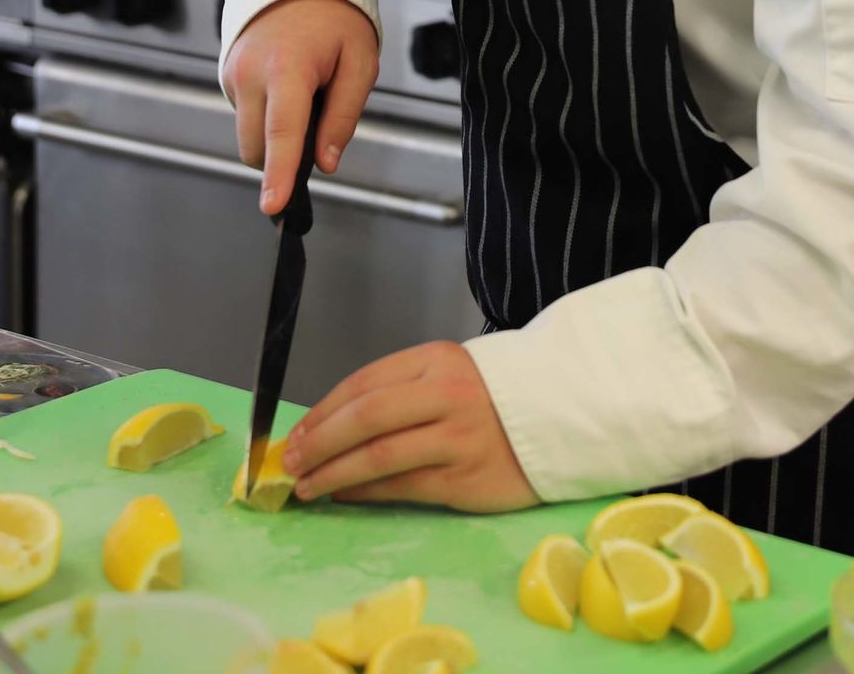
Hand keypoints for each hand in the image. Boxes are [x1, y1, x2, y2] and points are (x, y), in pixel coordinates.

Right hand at [224, 0, 379, 214]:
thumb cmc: (335, 18)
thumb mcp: (360, 63)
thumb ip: (343, 116)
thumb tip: (326, 162)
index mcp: (287, 68)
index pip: (282, 133)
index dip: (279, 174)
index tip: (273, 205)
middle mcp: (250, 73)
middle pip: (258, 146)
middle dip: (284, 156)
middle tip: (318, 128)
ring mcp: (233, 73)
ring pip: (248, 135)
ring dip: (273, 136)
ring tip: (304, 99)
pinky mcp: (226, 74)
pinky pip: (245, 114)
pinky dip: (265, 116)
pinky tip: (287, 90)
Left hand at [282, 342, 536, 512]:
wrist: (563, 419)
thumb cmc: (493, 398)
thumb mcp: (448, 375)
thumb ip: (399, 393)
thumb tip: (331, 427)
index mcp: (435, 360)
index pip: (363, 383)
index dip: (323, 411)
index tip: (297, 433)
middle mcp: (445, 394)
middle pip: (366, 418)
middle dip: (319, 443)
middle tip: (290, 464)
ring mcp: (457, 437)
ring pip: (380, 456)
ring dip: (335, 473)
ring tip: (308, 487)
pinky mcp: (465, 477)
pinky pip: (403, 486)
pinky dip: (367, 491)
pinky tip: (346, 494)